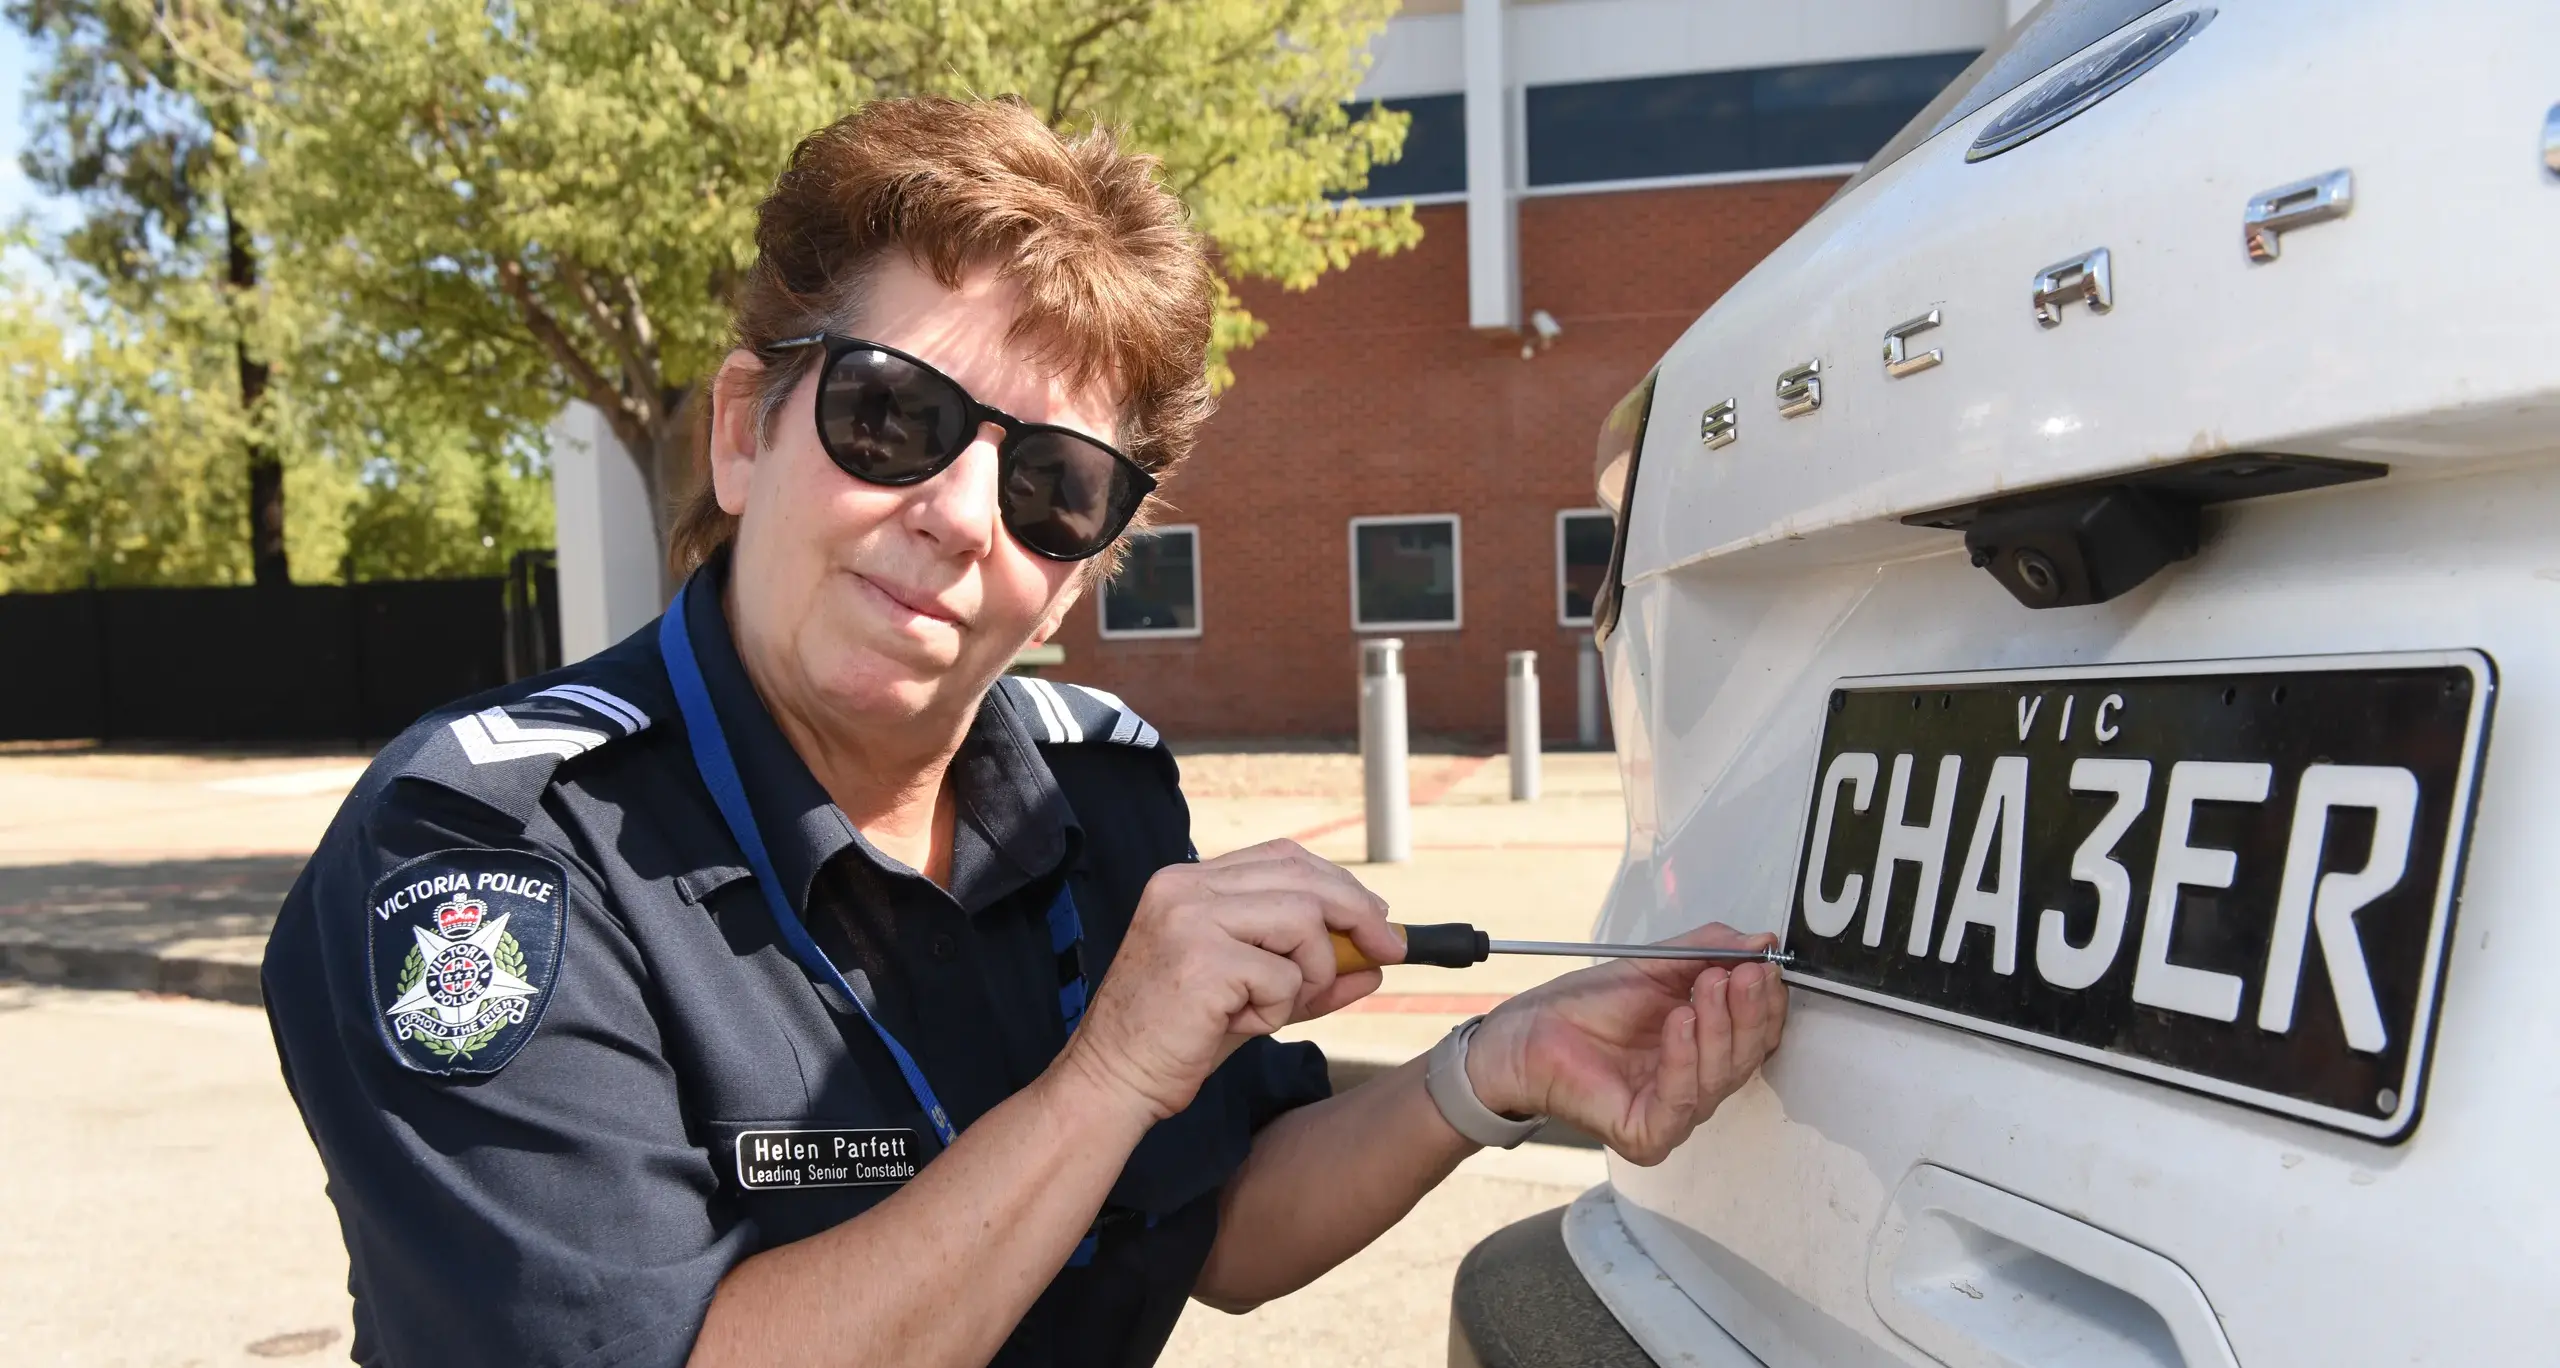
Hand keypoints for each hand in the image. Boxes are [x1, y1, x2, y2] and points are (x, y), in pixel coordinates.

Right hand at [1054, 840, 1404, 1122]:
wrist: (1113, 1081)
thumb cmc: (1177, 1040)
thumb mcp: (1253, 995)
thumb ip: (1309, 972)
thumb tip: (1375, 961)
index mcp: (1188, 882)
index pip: (1282, 857)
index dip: (1337, 883)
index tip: (1375, 918)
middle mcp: (1184, 887)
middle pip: (1302, 877)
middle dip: (1357, 914)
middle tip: (1389, 949)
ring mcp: (1189, 919)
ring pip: (1302, 921)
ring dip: (1311, 971)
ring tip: (1276, 1007)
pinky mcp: (1201, 960)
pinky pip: (1283, 975)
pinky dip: (1279, 1008)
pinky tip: (1240, 1024)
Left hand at [1463, 924, 1786, 1164]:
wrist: (1529, 1033)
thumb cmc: (1588, 1007)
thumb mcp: (1657, 964)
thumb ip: (1709, 951)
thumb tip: (1762, 940)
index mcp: (1707, 1050)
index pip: (1757, 1033)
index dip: (1765, 1000)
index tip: (1763, 963)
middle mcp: (1698, 1085)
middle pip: (1746, 1057)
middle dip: (1747, 1011)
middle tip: (1742, 972)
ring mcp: (1675, 1115)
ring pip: (1719, 1078)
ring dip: (1718, 1026)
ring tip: (1707, 985)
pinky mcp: (1647, 1135)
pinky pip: (1679, 1101)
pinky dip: (1683, 1058)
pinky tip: (1679, 1020)